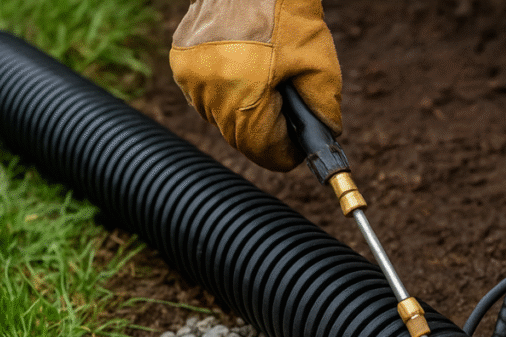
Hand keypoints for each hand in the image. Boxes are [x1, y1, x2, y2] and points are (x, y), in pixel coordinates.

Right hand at [169, 0, 341, 171]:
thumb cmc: (287, 14)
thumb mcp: (319, 65)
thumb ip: (323, 110)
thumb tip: (324, 135)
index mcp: (242, 96)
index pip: (262, 151)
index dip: (286, 153)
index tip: (299, 148)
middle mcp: (209, 91)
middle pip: (240, 138)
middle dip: (266, 132)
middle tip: (288, 113)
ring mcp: (190, 75)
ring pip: (220, 118)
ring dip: (244, 113)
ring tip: (268, 87)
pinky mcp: (181, 59)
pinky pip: (205, 95)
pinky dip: (225, 93)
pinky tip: (246, 73)